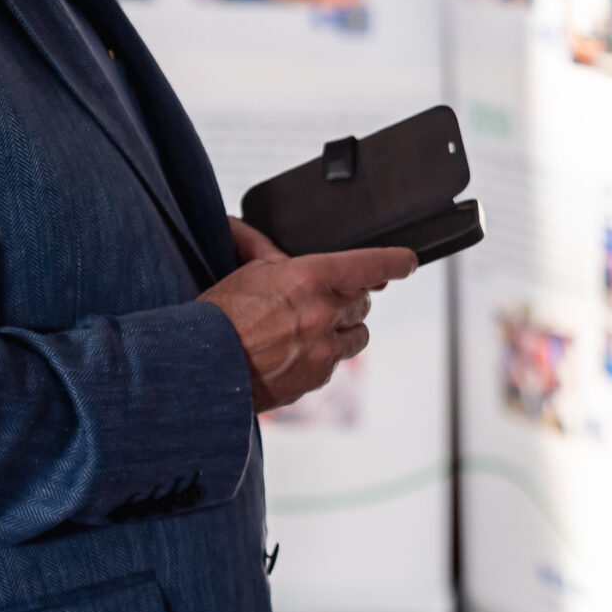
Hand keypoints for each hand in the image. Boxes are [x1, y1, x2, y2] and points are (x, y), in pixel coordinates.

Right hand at [198, 239, 416, 412]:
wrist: (204, 371)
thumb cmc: (218, 318)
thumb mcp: (243, 270)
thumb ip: (264, 248)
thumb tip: (258, 233)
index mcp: (309, 278)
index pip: (370, 265)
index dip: (395, 261)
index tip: (407, 261)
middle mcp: (324, 313)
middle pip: (363, 300)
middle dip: (347, 298)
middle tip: (318, 300)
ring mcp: (324, 349)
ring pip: (358, 334)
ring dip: (343, 328)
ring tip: (310, 329)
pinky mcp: (318, 378)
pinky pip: (338, 362)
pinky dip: (325, 355)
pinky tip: (296, 352)